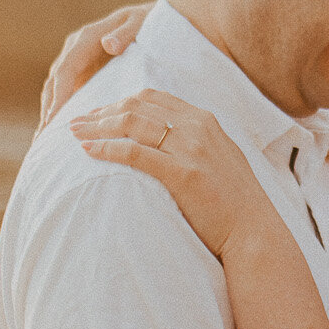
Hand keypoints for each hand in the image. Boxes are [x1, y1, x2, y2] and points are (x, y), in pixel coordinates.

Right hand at [39, 4, 151, 130]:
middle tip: (42, 139)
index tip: (53, 118)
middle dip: (48, 110)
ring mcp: (76, 58)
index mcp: (87, 38)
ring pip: (56, 88)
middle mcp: (75, 47)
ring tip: (43, 141)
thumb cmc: (146, 21)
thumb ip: (124, 34)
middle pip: (55, 82)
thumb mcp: (139, 23)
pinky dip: (59, 109)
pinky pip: (66, 91)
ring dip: (49, 112)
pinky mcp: (81, 69)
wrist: (148, 17)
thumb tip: (109, 44)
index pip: (66, 70)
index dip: (59, 95)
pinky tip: (56, 130)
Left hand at [71, 88, 284, 260]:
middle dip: (102, 111)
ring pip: (133, 124)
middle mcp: (198, 127)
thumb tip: (165, 137)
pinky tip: (89, 152)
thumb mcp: (219, 157)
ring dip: (98, 126)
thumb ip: (195, 141)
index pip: (153, 98)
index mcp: (205, 120)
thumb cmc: (234, 200)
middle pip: (138, 106)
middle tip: (76, 122)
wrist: (254, 230)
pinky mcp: (183, 174)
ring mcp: (191, 149)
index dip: (121, 102)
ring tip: (75, 134)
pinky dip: (108, 149)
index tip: (99, 113)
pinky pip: (135, 153)